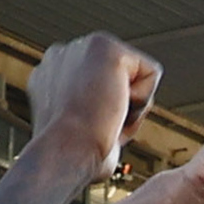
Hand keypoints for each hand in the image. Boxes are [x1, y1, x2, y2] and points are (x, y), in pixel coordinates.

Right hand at [23, 32, 160, 171]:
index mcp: (52, 75)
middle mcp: (62, 54)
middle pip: (122, 82)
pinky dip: (143, 100)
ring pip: (137, 78)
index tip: (87, 129)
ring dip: (132, 108)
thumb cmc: (75, 157)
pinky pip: (152, 72)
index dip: (108, 116)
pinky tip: (114, 108)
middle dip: (121, 108)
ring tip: (104, 118)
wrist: (66, 152)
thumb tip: (115, 124)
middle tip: (97, 125)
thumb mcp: (80, 133)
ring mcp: (80, 46)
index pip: (103, 89)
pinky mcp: (105, 45)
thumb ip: (96, 115)